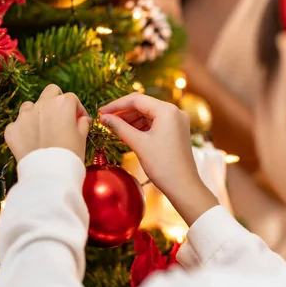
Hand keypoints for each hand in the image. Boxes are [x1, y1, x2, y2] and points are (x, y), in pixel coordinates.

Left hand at [5, 84, 90, 161]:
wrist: (49, 173)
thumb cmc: (70, 155)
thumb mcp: (82, 138)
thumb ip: (82, 124)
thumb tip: (82, 120)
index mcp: (63, 104)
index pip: (72, 98)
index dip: (78, 109)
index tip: (80, 120)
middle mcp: (42, 104)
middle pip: (50, 91)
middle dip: (56, 99)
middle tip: (61, 115)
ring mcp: (24, 116)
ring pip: (30, 105)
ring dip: (36, 113)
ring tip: (42, 128)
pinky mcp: (12, 129)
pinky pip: (17, 125)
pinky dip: (23, 131)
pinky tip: (30, 143)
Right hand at [99, 93, 217, 224]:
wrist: (183, 186)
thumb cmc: (163, 165)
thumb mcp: (139, 144)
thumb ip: (120, 127)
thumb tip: (104, 118)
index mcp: (167, 110)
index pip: (136, 99)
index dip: (116, 105)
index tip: (101, 112)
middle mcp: (174, 112)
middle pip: (143, 106)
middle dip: (123, 114)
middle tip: (106, 122)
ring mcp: (177, 122)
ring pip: (148, 115)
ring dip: (131, 122)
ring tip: (114, 130)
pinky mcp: (176, 131)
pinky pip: (155, 124)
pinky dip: (141, 128)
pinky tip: (127, 135)